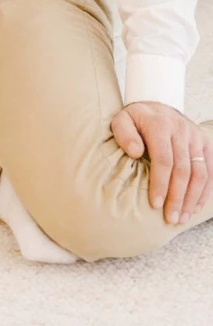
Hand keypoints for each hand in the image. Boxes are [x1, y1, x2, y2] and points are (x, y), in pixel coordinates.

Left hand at [111, 102, 212, 225]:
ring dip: (192, 198)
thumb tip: (135, 152)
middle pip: (183, 170)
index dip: (160, 184)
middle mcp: (181, 128)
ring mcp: (195, 135)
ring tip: (182, 218)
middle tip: (170, 218)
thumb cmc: (136, 120)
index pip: (163, 159)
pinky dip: (205, 191)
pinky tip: (195, 207)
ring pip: (199, 173)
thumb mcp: (121, 120)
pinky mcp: (205, 142)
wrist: (156, 106)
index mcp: (159, 123)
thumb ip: (124, 134)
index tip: (155, 204)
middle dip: (177, 197)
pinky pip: (210, 170)